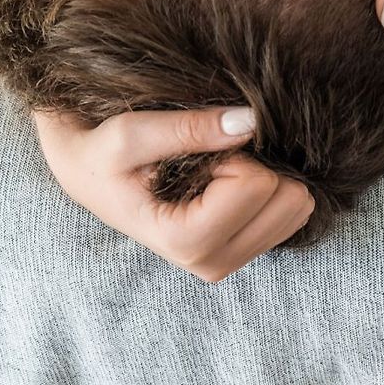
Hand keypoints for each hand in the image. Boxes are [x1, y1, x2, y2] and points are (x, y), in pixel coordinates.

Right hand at [33, 106, 314, 281]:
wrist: (88, 175)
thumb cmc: (103, 153)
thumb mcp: (131, 132)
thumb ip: (190, 128)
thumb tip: (251, 121)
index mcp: (184, 242)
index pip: (254, 184)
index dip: (229, 150)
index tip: (191, 147)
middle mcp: (212, 264)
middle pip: (286, 201)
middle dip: (253, 164)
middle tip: (206, 157)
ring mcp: (230, 262)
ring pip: (295, 209)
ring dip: (261, 174)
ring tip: (213, 168)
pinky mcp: (241, 252)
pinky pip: (290, 214)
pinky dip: (267, 186)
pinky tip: (229, 179)